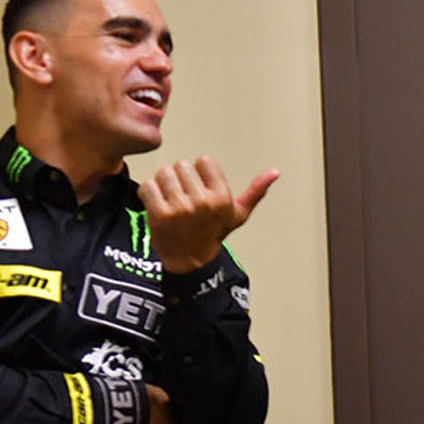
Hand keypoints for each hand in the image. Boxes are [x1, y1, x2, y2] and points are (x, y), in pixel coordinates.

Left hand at [139, 156, 278, 274]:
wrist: (190, 263)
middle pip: (181, 165)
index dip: (200, 173)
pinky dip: (149, 194)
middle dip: (180, 178)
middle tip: (182, 195)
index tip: (199, 188)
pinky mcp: (159, 214)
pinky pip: (148, 187)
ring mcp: (179, 208)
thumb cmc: (213, 234)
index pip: (204, 161)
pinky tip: (157, 205)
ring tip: (169, 200)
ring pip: (164, 173)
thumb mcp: (238, 215)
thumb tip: (275, 172)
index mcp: (222, 198)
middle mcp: (202, 202)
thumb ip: (255, 191)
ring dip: (163, 184)